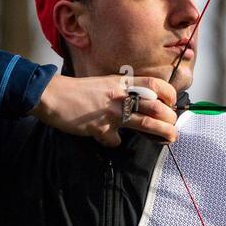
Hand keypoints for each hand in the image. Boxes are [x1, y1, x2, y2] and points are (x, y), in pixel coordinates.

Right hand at [31, 74, 179, 146]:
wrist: (52, 95)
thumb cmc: (78, 90)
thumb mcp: (105, 83)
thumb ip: (122, 91)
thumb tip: (139, 102)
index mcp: (122, 82)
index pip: (155, 84)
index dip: (169, 94)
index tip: (172, 103)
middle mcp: (121, 96)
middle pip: (156, 106)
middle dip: (170, 118)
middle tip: (173, 125)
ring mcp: (112, 113)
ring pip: (146, 123)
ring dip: (162, 132)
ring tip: (170, 137)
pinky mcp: (101, 128)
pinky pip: (115, 140)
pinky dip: (115, 142)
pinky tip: (111, 140)